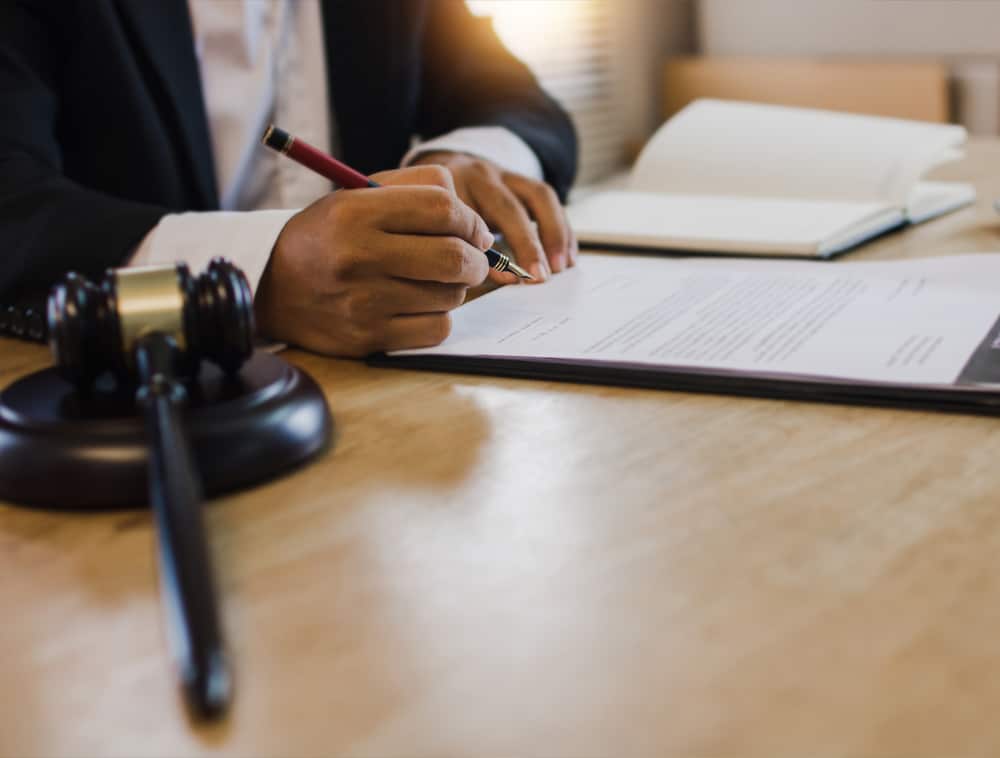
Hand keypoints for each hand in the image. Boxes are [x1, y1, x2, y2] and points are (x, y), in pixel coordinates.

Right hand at [254, 165, 492, 356]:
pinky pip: (437, 329)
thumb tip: (478, 225)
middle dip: (477, 259)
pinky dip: (439, 318)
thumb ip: (417, 188)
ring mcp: (363, 301)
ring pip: (450, 295)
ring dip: (456, 289)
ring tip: (435, 281)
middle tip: (474, 260)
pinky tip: (420, 307)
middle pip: (454, 256)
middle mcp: (358, 256)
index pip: (442, 208)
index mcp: (356, 211)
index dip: (472, 221)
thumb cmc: (330, 237)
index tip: (475, 232)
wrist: (274, 288)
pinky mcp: (368, 338)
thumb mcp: (358, 196)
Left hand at [411, 151, 576, 282]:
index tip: (512, 278)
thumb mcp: (438, 228)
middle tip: (541, 277)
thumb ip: (464, 252)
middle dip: (529, 244)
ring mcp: (504, 174)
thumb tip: (506, 278)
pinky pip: (549, 199)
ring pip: (538, 195)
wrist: (442, 167)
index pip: (472, 220)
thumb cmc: (438, 211)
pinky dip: (562, 228)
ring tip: (562, 266)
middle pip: (509, 207)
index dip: (493, 252)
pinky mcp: (522, 178)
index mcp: (450, 189)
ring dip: (555, 233)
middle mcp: (479, 177)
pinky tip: (567, 254)